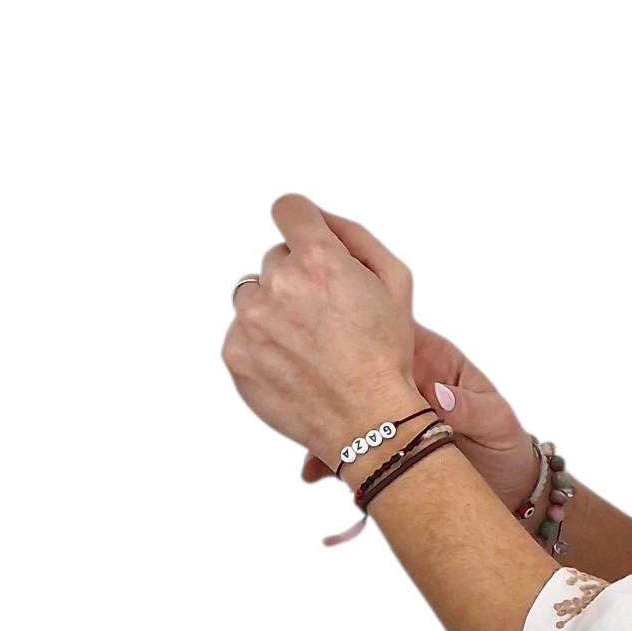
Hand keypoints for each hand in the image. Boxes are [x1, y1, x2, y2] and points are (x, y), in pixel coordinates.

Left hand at [222, 196, 417, 467]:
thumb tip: (319, 219)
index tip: (306, 239)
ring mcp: (251, 320)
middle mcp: (279, 284)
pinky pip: (242, 332)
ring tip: (308, 343)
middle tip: (327, 316)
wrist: (368, 421)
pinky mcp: (234, 352)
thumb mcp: (397, 281)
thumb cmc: (387, 354)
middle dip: (298, 278)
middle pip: (275, 258)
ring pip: (253, 294)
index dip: (302, 223)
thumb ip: (354, 236)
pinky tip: (294, 363)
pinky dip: (263, 344)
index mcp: (319, 260)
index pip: (289, 209)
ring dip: (275, 309)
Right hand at [298, 315, 539, 510]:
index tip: (339, 341)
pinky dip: (329, 456)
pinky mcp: (378, 446)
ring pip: (344, 408)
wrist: (506, 485)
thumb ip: (468, 406)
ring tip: (310, 448)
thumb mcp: (494, 420)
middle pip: (356, 369)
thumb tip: (439, 396)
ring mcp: (386, 414)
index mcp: (432, 359)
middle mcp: (403, 381)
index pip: (393, 331)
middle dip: (332, 381)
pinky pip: (346, 445)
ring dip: (325, 424)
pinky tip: (314, 469)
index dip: (365, 329)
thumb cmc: (503, 441)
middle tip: (314, 401)